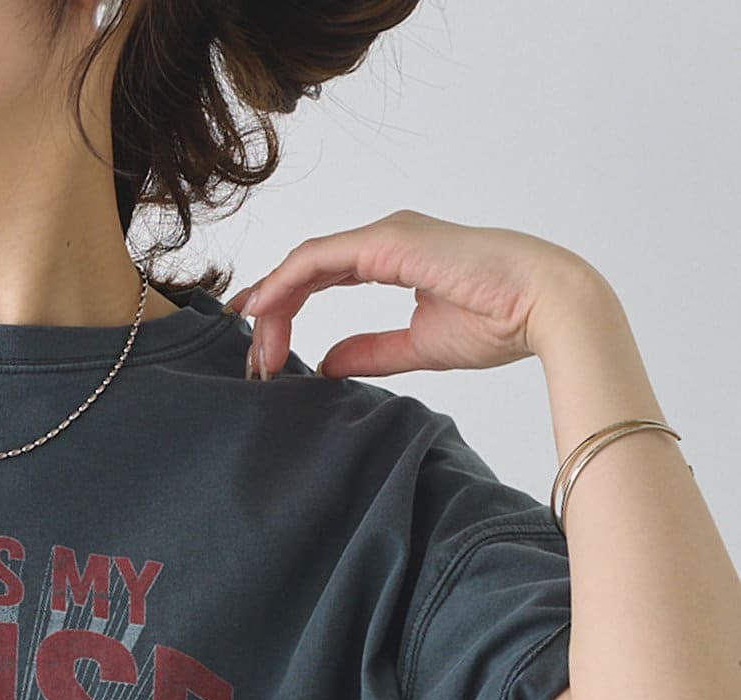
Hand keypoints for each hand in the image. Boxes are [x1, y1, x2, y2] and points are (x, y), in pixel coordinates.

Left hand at [226, 209, 605, 379]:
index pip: (320, 277)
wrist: (544, 307)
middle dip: (270, 313)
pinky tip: (260, 308)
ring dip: (272, 304)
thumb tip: (326, 365)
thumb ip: (370, 352)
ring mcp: (386, 235)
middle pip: (304, 270)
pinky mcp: (389, 244)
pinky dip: (284, 282)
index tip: (258, 344)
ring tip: (253, 346)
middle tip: (253, 360)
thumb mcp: (415, 346)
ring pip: (305, 262)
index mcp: (393, 256)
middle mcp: (385, 238)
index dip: (284, 306)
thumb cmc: (498, 321)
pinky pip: (318, 259)